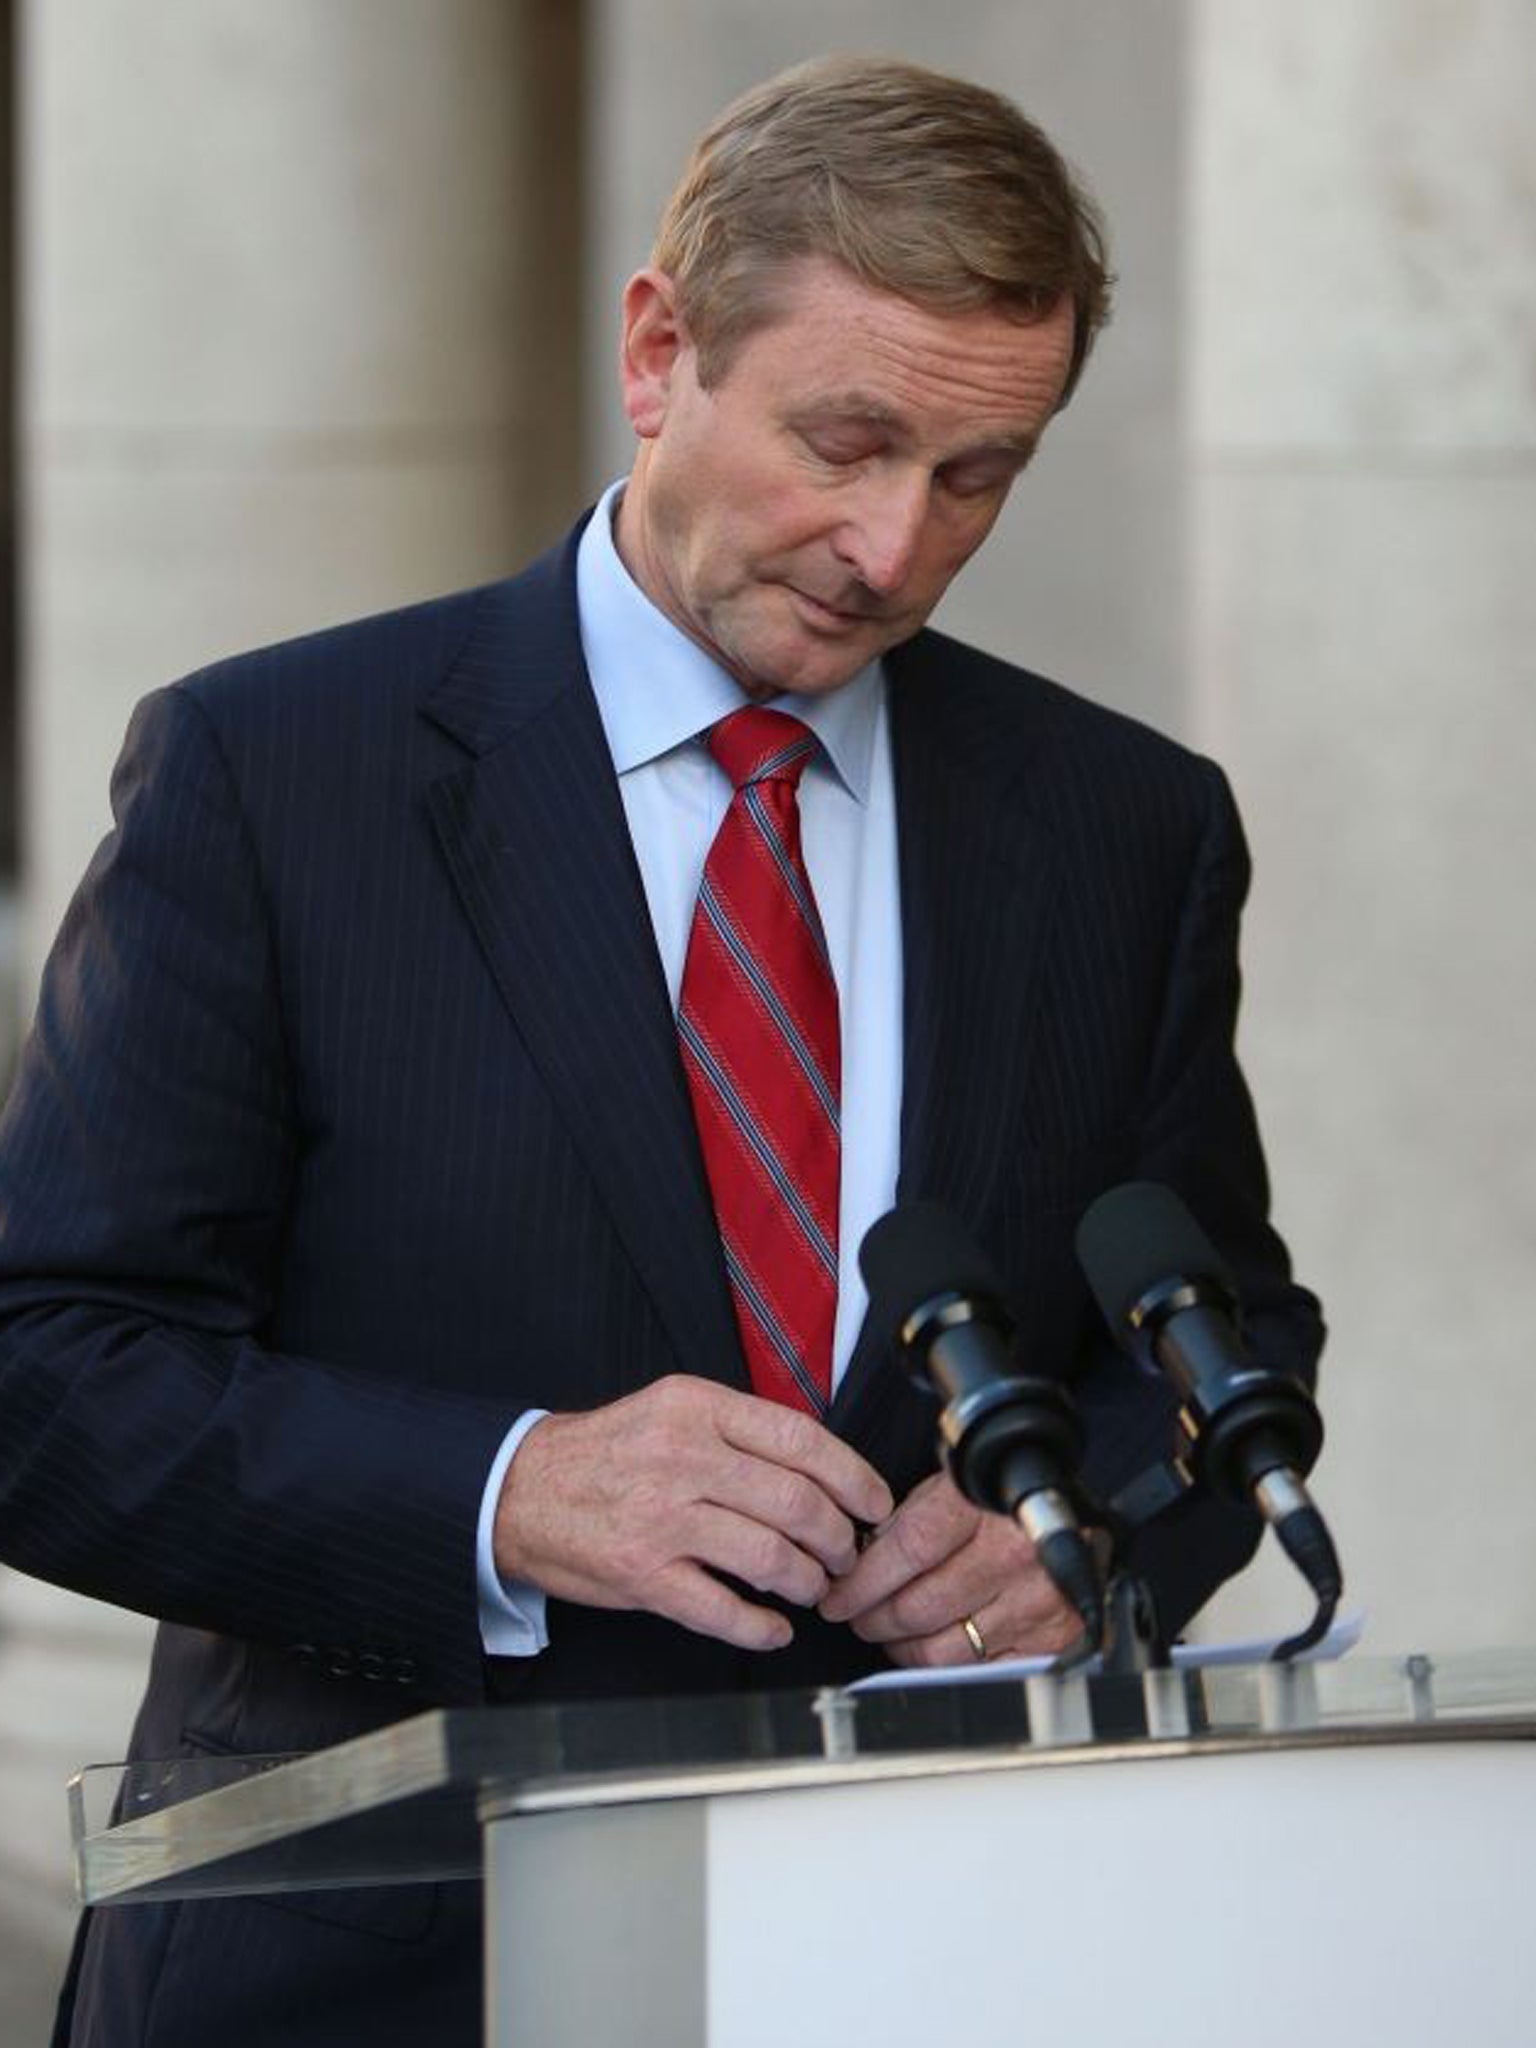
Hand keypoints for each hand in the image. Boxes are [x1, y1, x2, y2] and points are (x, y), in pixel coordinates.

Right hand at [493, 1375, 892, 1651]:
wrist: (520, 1489)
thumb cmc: (607, 1453)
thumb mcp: (672, 1409)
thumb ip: (739, 1429)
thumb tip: (821, 1466)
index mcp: (696, 1408)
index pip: (801, 1439)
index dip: (853, 1476)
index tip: (875, 1502)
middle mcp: (682, 1458)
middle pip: (796, 1502)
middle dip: (838, 1538)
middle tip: (845, 1553)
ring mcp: (662, 1519)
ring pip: (770, 1557)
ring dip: (808, 1582)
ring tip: (813, 1587)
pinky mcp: (643, 1575)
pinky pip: (723, 1610)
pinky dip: (762, 1627)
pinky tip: (774, 1628)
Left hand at [818, 1469, 1080, 1666]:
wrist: (1074, 1512)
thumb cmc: (1006, 1496)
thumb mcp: (951, 1485)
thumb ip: (907, 1520)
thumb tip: (857, 1562)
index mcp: (981, 1506)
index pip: (906, 1552)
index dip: (861, 1582)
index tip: (837, 1597)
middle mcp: (1012, 1554)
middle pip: (919, 1607)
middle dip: (873, 1619)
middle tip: (857, 1618)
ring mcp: (1035, 1600)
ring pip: (944, 1649)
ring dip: (902, 1648)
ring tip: (889, 1634)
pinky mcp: (1053, 1636)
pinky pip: (982, 1670)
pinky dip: (946, 1666)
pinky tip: (929, 1649)